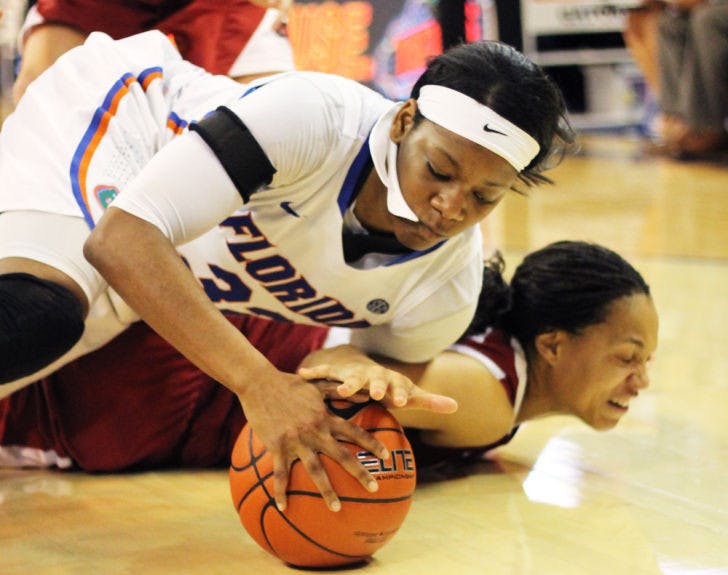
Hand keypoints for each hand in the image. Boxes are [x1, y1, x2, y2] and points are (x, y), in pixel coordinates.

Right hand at [238, 367, 388, 512]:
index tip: (386, 457)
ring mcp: (296, 440)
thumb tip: (364, 394)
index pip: (354, 432)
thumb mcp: (317, 385)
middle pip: (342, 455)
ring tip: (337, 508)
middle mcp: (315, 431)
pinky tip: (283, 507)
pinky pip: (280, 474)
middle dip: (360, 472)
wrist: (260, 384)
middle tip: (376, 487)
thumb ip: (340, 391)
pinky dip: (281, 492)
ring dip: (327, 490)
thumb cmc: (289, 384)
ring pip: (315, 470)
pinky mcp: (277, 446)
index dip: (372, 444)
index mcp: (325, 417)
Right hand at [298, 355, 457, 413]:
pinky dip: (314, 374)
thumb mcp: (406, 392)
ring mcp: (350, 373)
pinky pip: (322, 374)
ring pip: (345, 378)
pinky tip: (302, 374)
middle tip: (373, 394)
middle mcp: (369, 375)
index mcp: (387, 381)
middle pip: (371, 380)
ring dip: (343, 383)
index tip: (399, 400)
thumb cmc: (385, 386)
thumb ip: (428, 400)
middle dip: (372, 386)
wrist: (358, 364)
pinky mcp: (333, 374)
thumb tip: (457, 406)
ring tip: (339, 392)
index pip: (394, 387)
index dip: (397, 393)